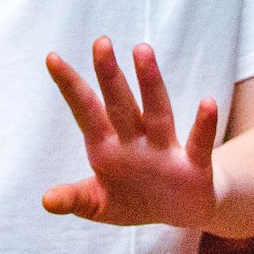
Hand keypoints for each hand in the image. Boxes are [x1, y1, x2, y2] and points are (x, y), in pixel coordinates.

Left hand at [42, 39, 219, 228]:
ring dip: (150, 83)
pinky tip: (207, 103)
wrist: (182, 211)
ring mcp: (164, 150)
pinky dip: (204, 125)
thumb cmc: (135, 199)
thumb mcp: (99, 205)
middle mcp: (135, 141)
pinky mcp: (194, 166)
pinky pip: (198, 143)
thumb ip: (75, 199)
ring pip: (157, 112)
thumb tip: (45, 201)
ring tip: (142, 51)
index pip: (86, 111)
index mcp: (108, 147)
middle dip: (109, 75)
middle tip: (100, 43)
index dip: (70, 86)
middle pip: (120, 104)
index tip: (51, 58)